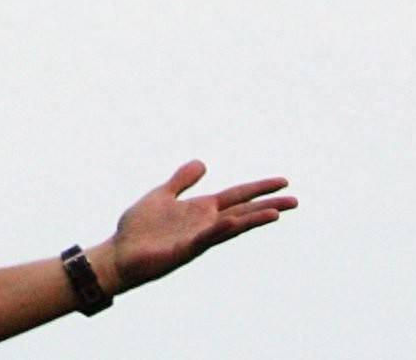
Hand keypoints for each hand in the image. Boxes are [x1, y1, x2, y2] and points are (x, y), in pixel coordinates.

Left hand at [103, 160, 298, 291]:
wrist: (120, 252)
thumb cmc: (140, 228)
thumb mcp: (162, 195)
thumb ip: (182, 181)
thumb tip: (202, 163)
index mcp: (201, 209)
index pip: (236, 196)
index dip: (258, 188)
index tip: (283, 182)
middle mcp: (205, 223)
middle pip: (243, 212)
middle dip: (267, 206)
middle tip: (295, 201)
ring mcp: (197, 237)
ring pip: (231, 226)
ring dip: (252, 220)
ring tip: (276, 213)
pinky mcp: (184, 249)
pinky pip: (205, 238)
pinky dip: (219, 229)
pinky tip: (232, 221)